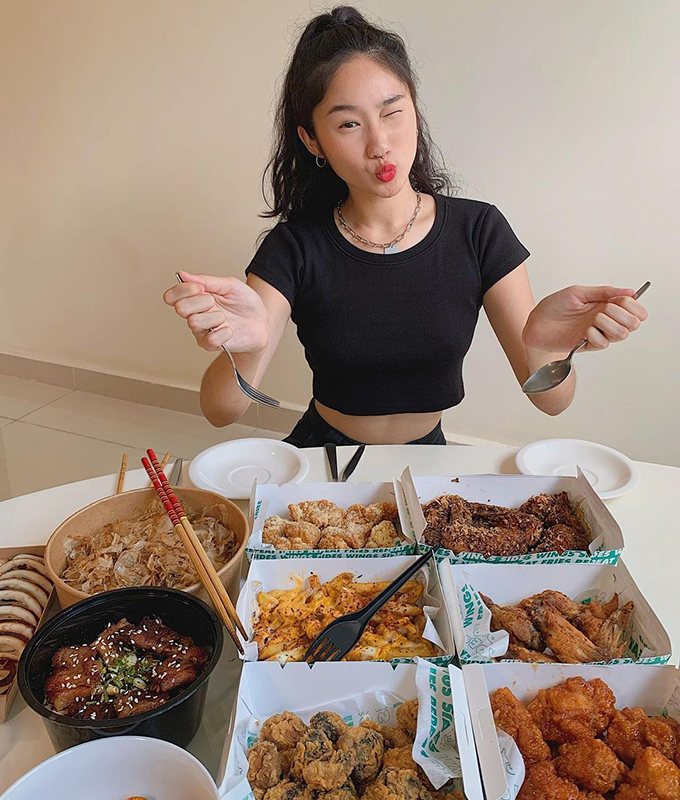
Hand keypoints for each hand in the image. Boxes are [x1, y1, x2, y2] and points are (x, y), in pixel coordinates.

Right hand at [163, 271, 268, 353]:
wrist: (262, 322)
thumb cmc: (245, 303)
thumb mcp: (230, 285)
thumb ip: (206, 280)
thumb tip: (182, 274)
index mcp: (195, 298)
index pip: (172, 296)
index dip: (183, 290)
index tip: (200, 288)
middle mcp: (194, 314)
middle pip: (181, 308)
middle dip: (201, 301)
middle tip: (214, 302)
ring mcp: (201, 331)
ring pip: (194, 322)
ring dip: (215, 317)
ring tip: (225, 317)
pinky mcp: (211, 345)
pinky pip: (210, 338)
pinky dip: (224, 332)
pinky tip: (230, 330)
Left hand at [522, 285, 647, 352]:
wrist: (536, 322)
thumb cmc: (554, 306)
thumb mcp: (578, 292)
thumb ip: (604, 292)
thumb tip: (630, 291)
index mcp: (607, 305)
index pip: (636, 310)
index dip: (634, 305)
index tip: (621, 300)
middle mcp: (606, 320)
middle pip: (634, 323)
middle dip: (624, 314)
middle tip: (606, 309)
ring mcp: (598, 333)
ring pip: (622, 334)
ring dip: (610, 324)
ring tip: (594, 319)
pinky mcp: (587, 345)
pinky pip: (603, 343)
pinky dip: (596, 335)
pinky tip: (584, 331)